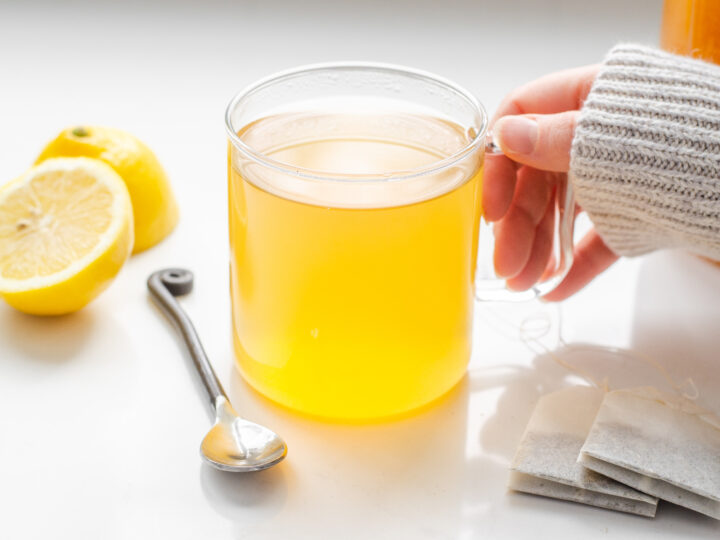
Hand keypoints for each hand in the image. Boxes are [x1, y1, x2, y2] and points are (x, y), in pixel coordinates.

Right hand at [484, 65, 618, 300]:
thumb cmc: (695, 149)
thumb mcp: (614, 139)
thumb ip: (557, 139)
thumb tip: (504, 134)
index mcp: (589, 98)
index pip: (520, 121)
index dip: (498, 164)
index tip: (490, 209)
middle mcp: (596, 136)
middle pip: (536, 178)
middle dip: (518, 226)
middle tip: (507, 268)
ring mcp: (615, 176)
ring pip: (561, 213)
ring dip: (539, 251)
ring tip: (526, 287)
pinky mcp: (635, 213)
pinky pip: (596, 239)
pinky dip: (576, 265)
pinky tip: (555, 290)